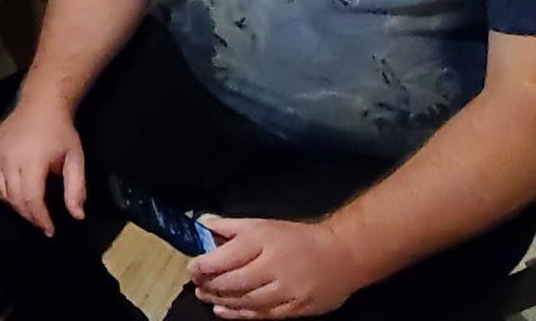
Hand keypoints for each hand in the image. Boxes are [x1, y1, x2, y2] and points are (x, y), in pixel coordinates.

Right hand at [0, 97, 84, 235]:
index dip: (40, 219)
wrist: (41, 102)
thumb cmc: (61, 130)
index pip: (32, 199)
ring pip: (2, 192)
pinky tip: (12, 197)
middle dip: (30, 216)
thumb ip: (76, 188)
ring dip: (16, 206)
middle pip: (15, 199)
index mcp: (32, 161)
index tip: (50, 230)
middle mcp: (9, 159)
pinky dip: (0, 193)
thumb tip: (77, 216)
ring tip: (31, 212)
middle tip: (42, 223)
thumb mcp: (75, 158)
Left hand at [189, 217, 376, 318]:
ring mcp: (286, 290)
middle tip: (197, 285)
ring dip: (222, 301)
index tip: (192, 268)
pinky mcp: (296, 308)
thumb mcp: (263, 224)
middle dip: (210, 285)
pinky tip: (226, 311)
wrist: (343, 255)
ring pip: (246, 301)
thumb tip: (202, 225)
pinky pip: (263, 315)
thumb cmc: (298, 239)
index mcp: (263, 241)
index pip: (226, 256)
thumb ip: (231, 227)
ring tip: (207, 297)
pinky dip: (241, 315)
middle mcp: (274, 266)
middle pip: (233, 281)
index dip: (205, 265)